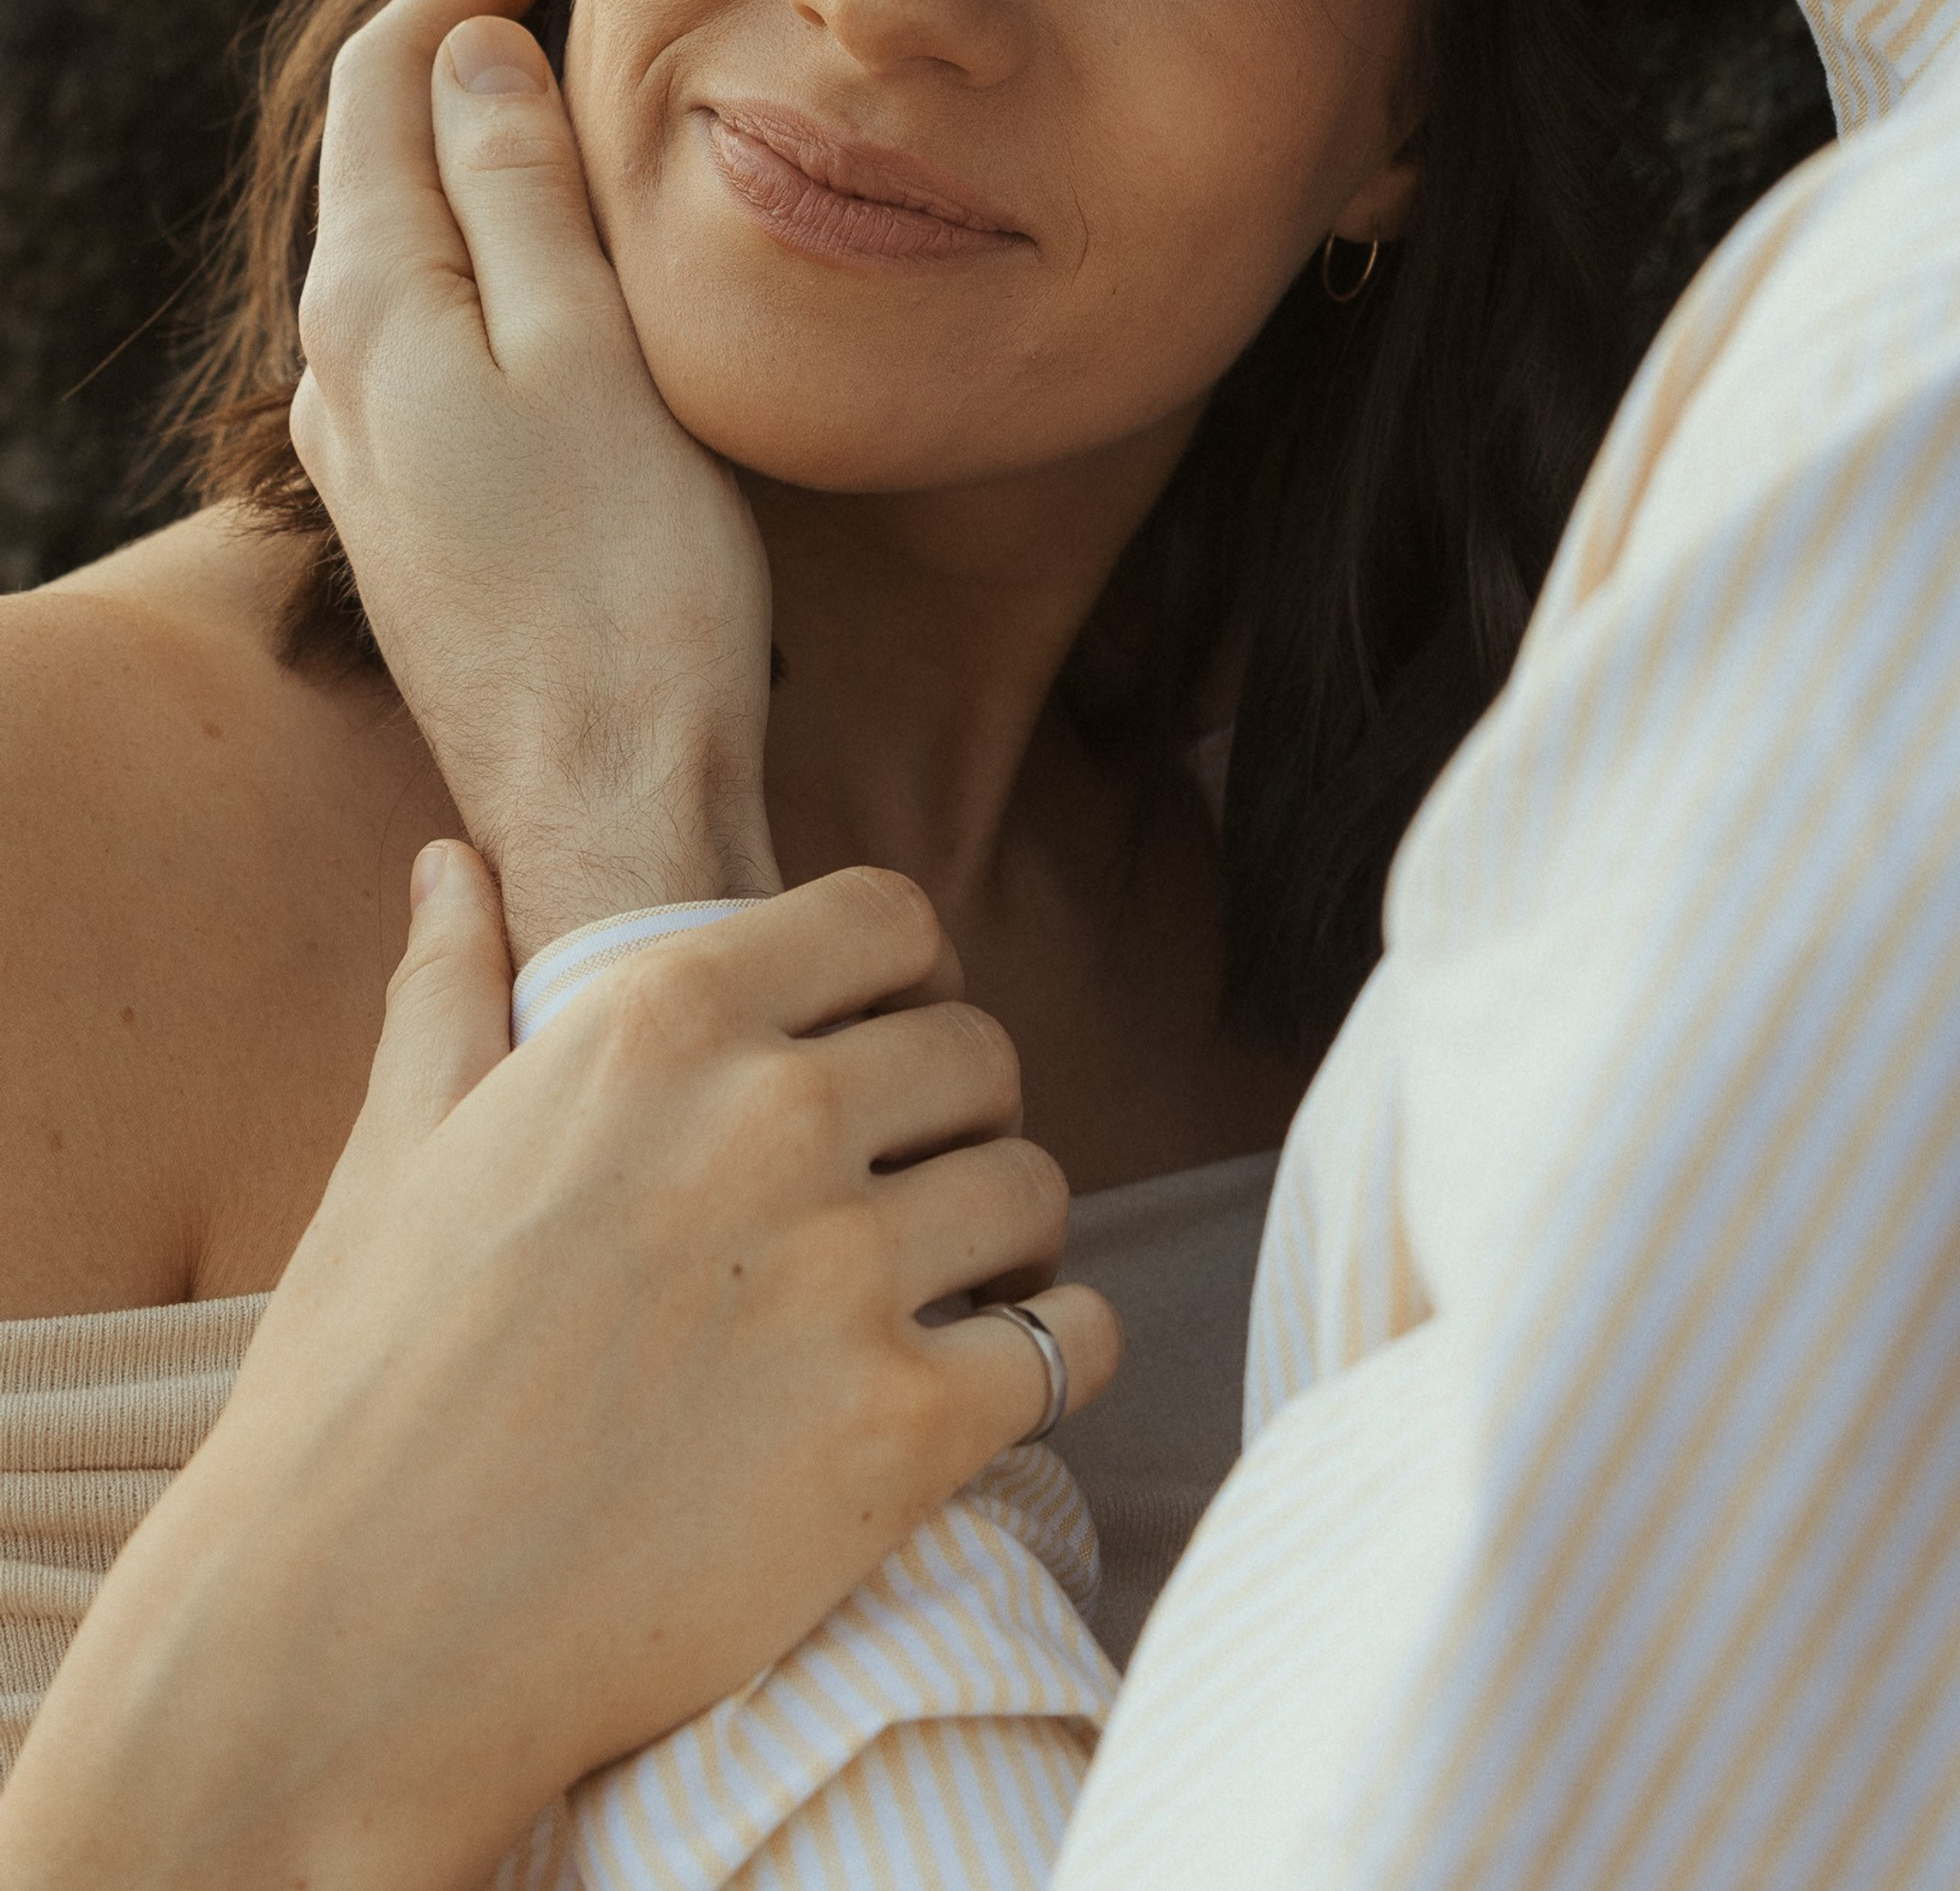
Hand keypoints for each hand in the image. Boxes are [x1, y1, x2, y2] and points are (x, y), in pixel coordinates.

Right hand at [0, 848, 1120, 1890]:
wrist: (347, 1640)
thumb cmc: (354, 1390)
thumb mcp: (393, 1153)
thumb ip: (449, 988)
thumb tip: (456, 861)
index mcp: (655, 1025)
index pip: (890, 920)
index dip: (901, 978)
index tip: (879, 1040)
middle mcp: (770, 1121)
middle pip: (979, 1053)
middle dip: (956, 1108)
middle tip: (910, 1181)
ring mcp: (845, 1277)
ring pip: (1035, 1189)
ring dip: (1009, 1232)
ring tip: (950, 1280)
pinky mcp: (903, 1433)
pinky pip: (1071, 1344)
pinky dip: (1058, 1354)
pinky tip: (998, 1375)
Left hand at [290, 0, 774, 956]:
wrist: (612, 806)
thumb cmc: (630, 586)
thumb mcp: (589, 354)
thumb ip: (519, 193)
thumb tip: (470, 49)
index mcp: (374, 312)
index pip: (384, 81)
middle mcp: (341, 374)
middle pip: (376, 154)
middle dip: (457, 44)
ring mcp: (372, 450)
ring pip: (403, 241)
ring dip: (472, 146)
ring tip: (574, 90)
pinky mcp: (417, 509)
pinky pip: (430, 323)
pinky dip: (485, 242)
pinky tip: (555, 259)